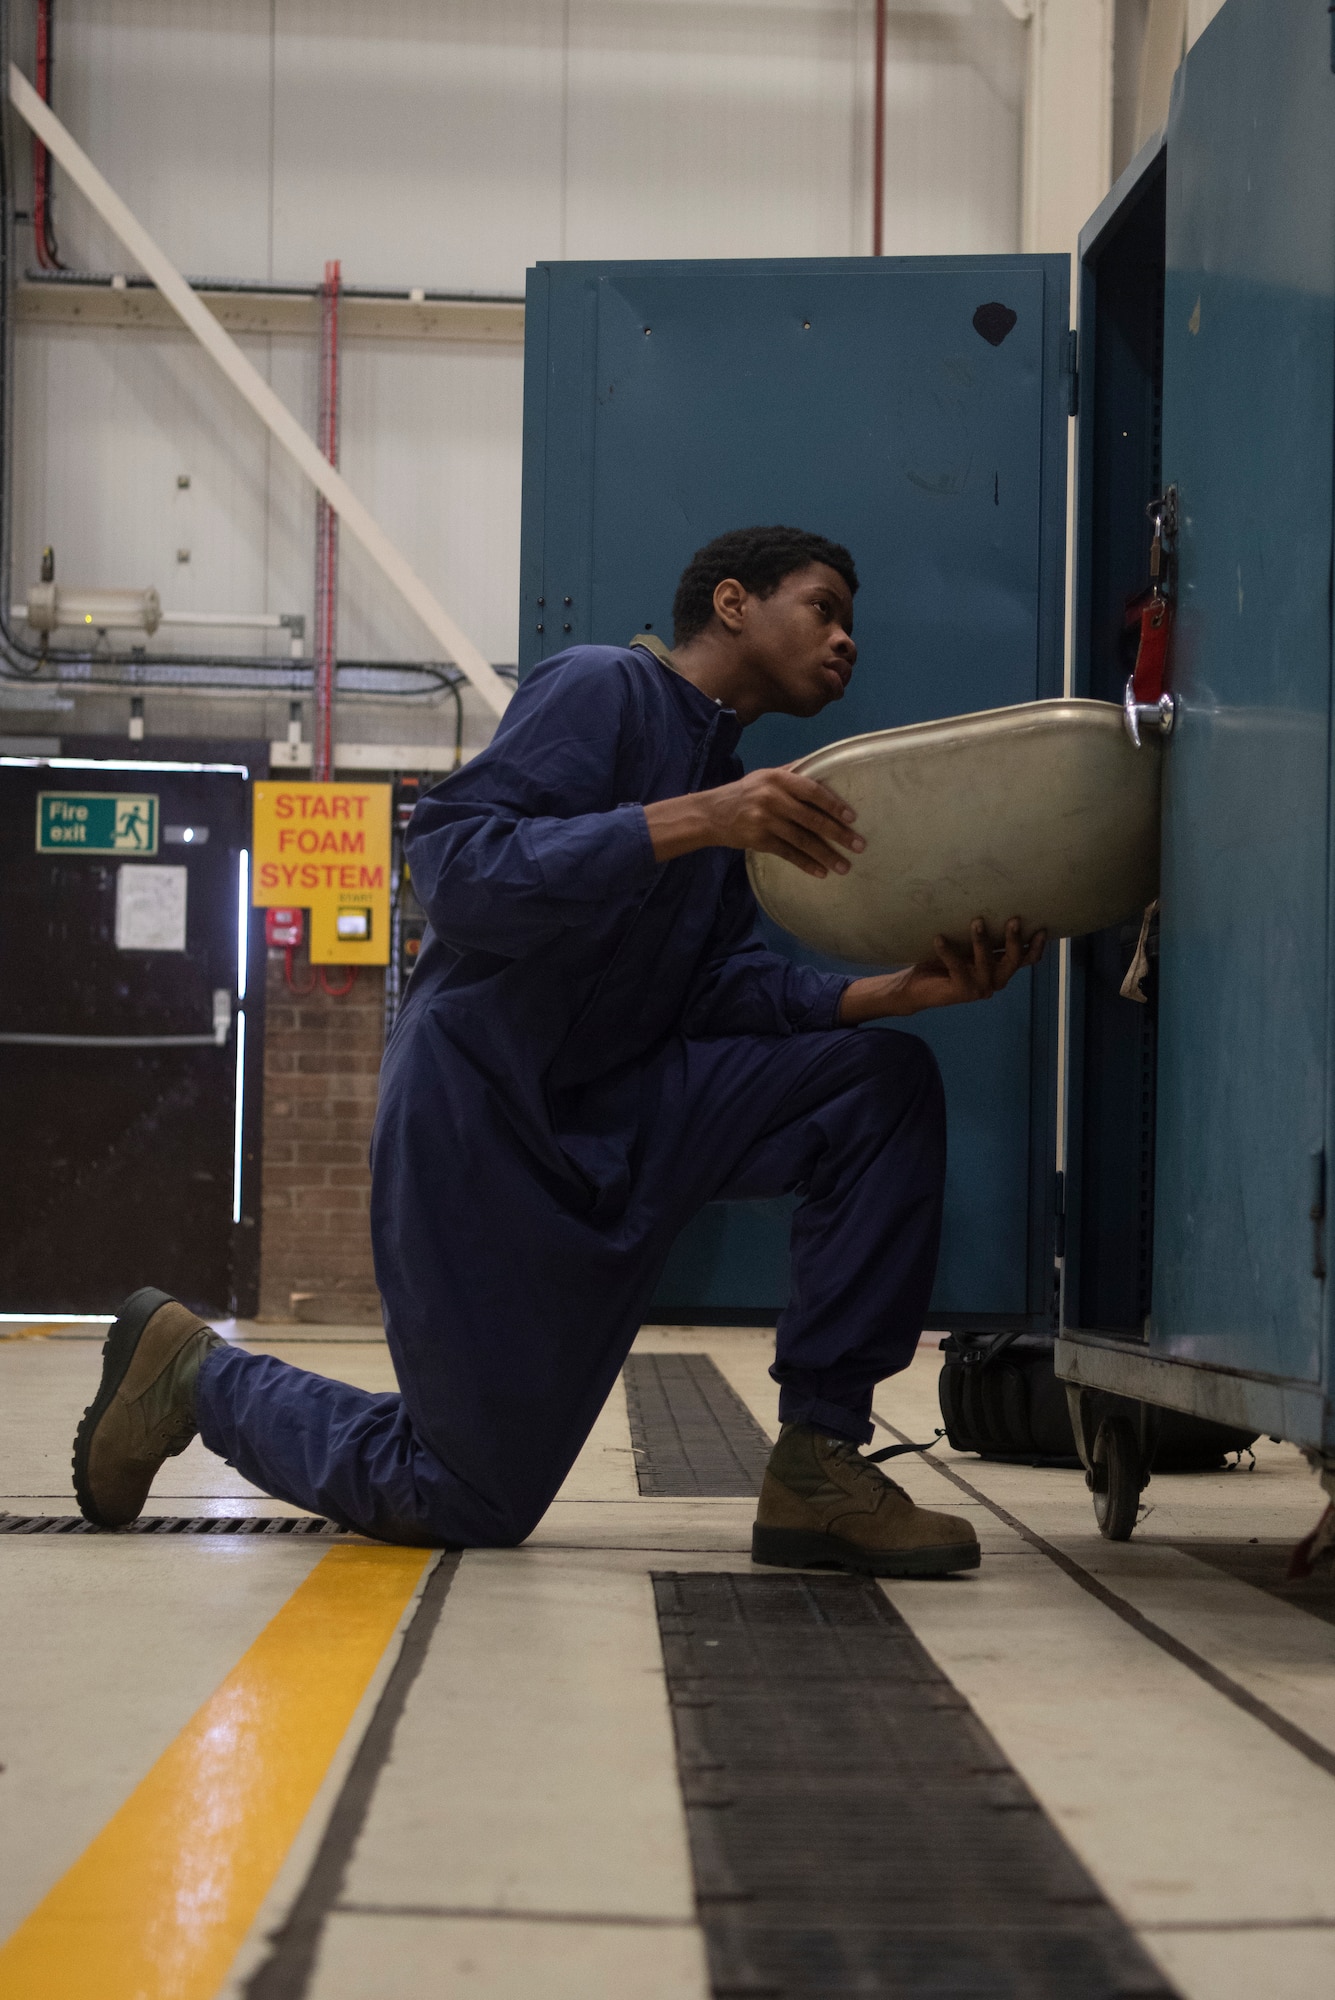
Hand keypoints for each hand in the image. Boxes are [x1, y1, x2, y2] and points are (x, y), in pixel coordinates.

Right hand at [645, 764, 862, 875]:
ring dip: (825, 855)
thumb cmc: (745, 792)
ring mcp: (764, 820)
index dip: (834, 805)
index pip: (813, 791)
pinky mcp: (758, 840)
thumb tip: (825, 763)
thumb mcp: (766, 776)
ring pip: (802, 840)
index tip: (852, 817)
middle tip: (859, 845)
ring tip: (844, 866)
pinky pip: (788, 854)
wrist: (711, 813)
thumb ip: (794, 772)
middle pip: (811, 819)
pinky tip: (821, 872)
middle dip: (838, 833)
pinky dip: (806, 864)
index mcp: (777, 779)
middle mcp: (771, 798)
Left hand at [839, 917, 1046, 1021]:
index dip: (1036, 947)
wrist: (916, 989)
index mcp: (1000, 969)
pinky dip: (947, 951)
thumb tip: (988, 900)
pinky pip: (956, 966)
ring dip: (982, 941)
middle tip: (1014, 920)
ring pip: (986, 962)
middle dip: (1014, 940)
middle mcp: (994, 980)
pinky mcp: (961, 991)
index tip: (1042, 928)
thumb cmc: (943, 962)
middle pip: (1012, 961)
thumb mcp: (966, 947)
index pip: (1025, 960)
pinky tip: (938, 937)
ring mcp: (979, 988)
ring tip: (976, 921)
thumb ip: (982, 935)